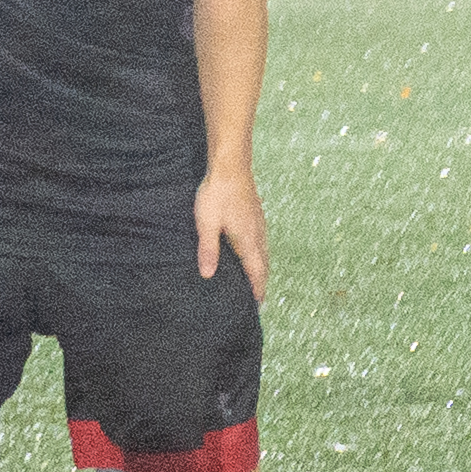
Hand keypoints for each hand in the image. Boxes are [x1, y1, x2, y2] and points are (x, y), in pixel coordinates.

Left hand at [191, 161, 268, 290]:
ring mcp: (260, 224)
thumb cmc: (217, 194)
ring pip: (264, 252)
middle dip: (261, 282)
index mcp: (248, 241)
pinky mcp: (256, 215)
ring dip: (261, 268)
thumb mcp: (206, 224)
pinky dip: (259, 254)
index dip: (257, 289)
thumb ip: (208, 250)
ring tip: (255, 280)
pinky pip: (261, 241)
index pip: (256, 272)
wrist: (231, 167)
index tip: (258, 304)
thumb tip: (208, 274)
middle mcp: (258, 235)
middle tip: (257, 298)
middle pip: (263, 265)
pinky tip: (251, 251)